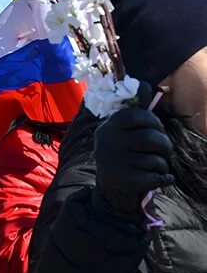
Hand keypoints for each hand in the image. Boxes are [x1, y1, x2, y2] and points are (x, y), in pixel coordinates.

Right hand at [94, 94, 173, 217]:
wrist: (110, 187)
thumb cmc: (124, 153)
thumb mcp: (125, 131)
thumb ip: (137, 110)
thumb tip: (145, 84)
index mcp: (109, 125)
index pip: (140, 116)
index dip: (155, 123)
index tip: (155, 130)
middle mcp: (107, 141)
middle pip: (153, 138)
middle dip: (164, 146)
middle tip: (161, 151)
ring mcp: (113, 161)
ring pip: (156, 160)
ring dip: (162, 165)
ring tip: (153, 167)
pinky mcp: (123, 180)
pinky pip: (156, 177)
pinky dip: (163, 179)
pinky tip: (159, 179)